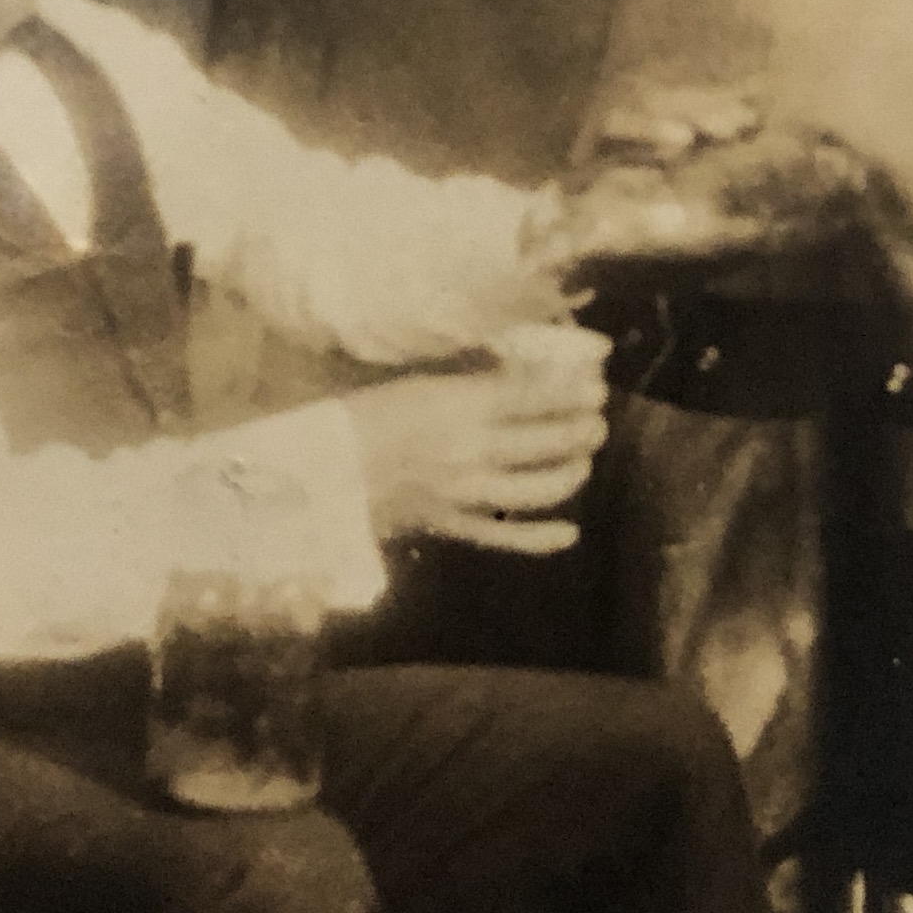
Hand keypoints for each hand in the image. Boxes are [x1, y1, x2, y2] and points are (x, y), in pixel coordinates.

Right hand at [341, 354, 603, 553]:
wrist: (314, 474)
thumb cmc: (357, 416)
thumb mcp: (414, 382)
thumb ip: (466, 381)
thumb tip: (512, 372)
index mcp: (458, 406)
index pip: (532, 397)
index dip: (571, 392)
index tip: (597, 385)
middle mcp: (470, 450)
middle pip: (545, 441)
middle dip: (581, 430)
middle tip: (598, 420)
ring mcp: (464, 494)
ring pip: (537, 489)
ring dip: (570, 474)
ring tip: (583, 459)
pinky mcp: (451, 526)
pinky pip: (505, 538)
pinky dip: (541, 539)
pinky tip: (569, 533)